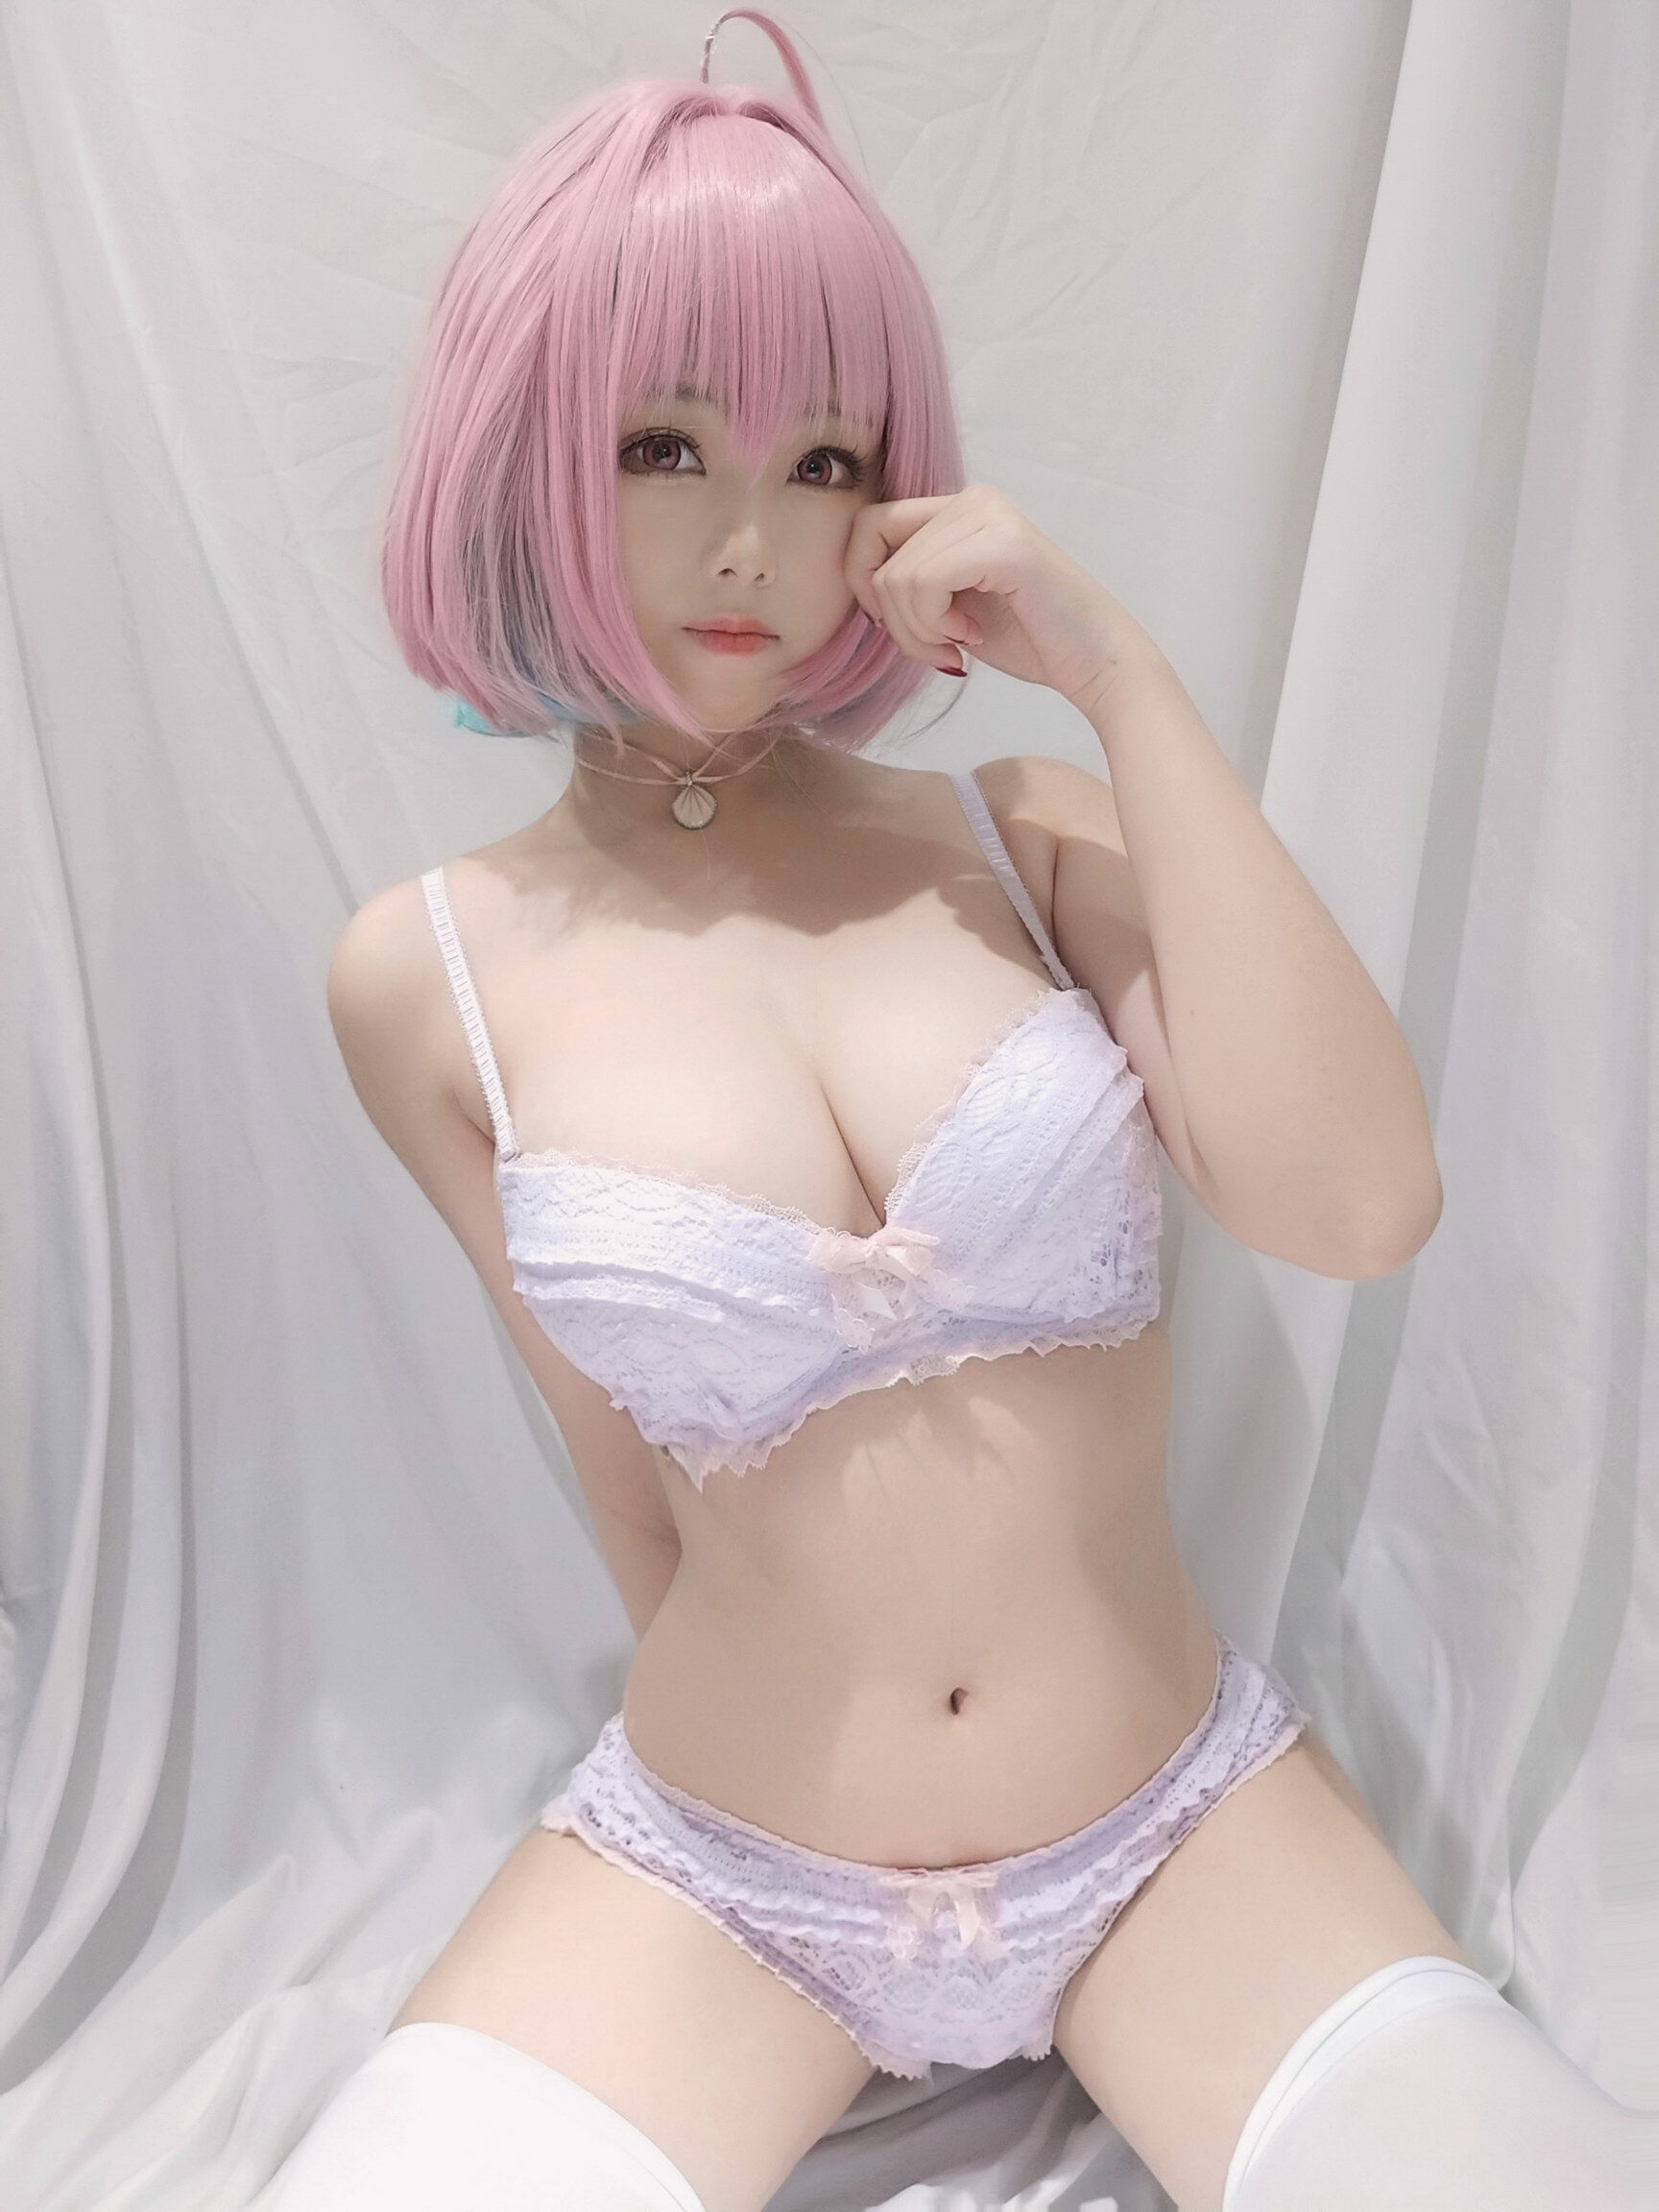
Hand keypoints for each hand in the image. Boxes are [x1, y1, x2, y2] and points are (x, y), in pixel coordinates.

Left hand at [844, 483, 1148, 711]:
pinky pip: (923, 581)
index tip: (906, 627)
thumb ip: (909, 582)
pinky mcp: (1005, 544)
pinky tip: (972, 637)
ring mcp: (992, 515)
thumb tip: (855, 583)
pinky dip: (935, 624)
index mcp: (960, 507)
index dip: (865, 583)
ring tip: (960, 642)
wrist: (1097, 666)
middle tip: (936, 646)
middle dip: (891, 617)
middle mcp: (974, 499)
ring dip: (917, 630)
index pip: (868, 526)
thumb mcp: (951, 604)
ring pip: (896, 574)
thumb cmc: (1030, 639)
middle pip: (872, 548)